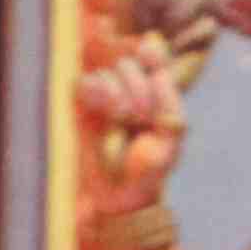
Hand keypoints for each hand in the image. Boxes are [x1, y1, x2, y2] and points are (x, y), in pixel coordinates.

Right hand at [75, 38, 188, 223]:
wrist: (118, 197)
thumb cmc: (148, 172)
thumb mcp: (170, 141)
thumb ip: (171, 106)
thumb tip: (159, 76)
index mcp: (153, 96)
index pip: (151, 60)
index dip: (150, 52)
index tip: (149, 54)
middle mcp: (127, 93)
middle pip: (128, 64)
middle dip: (136, 86)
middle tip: (139, 115)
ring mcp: (102, 100)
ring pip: (106, 73)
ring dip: (117, 92)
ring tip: (120, 118)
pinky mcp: (79, 110)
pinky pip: (82, 84)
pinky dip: (93, 91)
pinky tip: (102, 109)